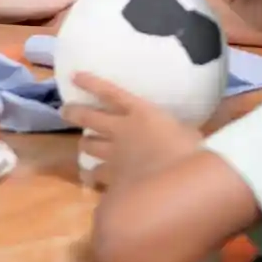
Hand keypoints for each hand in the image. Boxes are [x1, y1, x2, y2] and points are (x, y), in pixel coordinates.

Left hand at [61, 73, 203, 190]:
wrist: (182, 185)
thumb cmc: (196, 155)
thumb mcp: (191, 135)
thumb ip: (179, 133)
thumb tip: (185, 136)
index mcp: (143, 113)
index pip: (111, 92)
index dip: (92, 83)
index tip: (75, 76)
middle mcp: (123, 130)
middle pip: (89, 118)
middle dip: (75, 113)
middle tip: (65, 111)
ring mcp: (115, 155)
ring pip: (89, 146)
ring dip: (84, 146)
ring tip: (81, 146)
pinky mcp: (113, 179)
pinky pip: (96, 176)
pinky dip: (92, 179)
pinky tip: (88, 183)